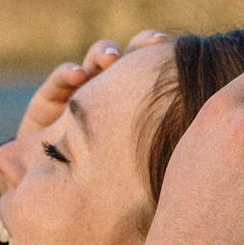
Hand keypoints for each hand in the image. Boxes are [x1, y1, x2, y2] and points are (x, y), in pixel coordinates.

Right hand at [0, 33, 168, 195]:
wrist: (50, 203)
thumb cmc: (98, 193)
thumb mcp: (130, 177)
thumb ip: (156, 157)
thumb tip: (195, 151)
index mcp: (132, 110)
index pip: (152, 79)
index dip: (164, 62)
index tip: (179, 54)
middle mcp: (108, 97)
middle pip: (128, 62)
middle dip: (140, 46)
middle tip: (153, 41)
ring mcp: (78, 96)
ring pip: (94, 63)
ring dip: (105, 54)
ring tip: (112, 59)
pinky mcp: (48, 102)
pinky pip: (59, 81)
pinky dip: (68, 74)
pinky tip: (78, 75)